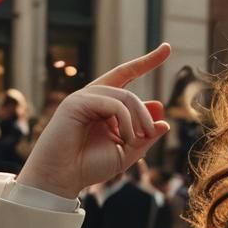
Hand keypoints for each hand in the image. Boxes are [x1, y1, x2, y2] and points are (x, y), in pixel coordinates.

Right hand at [15, 45, 171, 199]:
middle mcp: (93, 97)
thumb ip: (145, 137)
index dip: (147, 61)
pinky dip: (126, 121)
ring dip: (138, 120)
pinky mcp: (76, 102)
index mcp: (104, 105)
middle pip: (130, 92)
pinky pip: (113, 104)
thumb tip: (164, 122)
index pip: (127, 74)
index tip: (166, 47)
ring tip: (136, 140)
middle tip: (149, 134)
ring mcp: (83, 97)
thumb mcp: (126, 153)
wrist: (61, 179)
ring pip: (125, 97)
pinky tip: (124, 138)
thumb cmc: (88, 167)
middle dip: (145, 112)